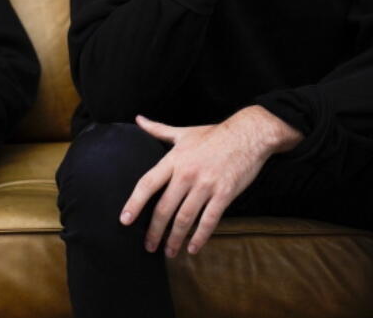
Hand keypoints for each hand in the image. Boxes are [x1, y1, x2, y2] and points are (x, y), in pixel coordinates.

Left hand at [120, 106, 301, 257]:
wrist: (248, 134)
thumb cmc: (214, 134)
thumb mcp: (183, 132)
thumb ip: (158, 130)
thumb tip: (138, 120)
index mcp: (174, 159)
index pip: (147, 183)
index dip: (134, 203)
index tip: (124, 220)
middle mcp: (187, 173)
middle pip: (164, 207)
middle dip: (154, 230)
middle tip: (148, 246)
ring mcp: (206, 184)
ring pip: (185, 218)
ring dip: (174, 238)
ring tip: (168, 251)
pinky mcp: (224, 194)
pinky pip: (209, 220)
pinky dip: (200, 237)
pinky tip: (192, 248)